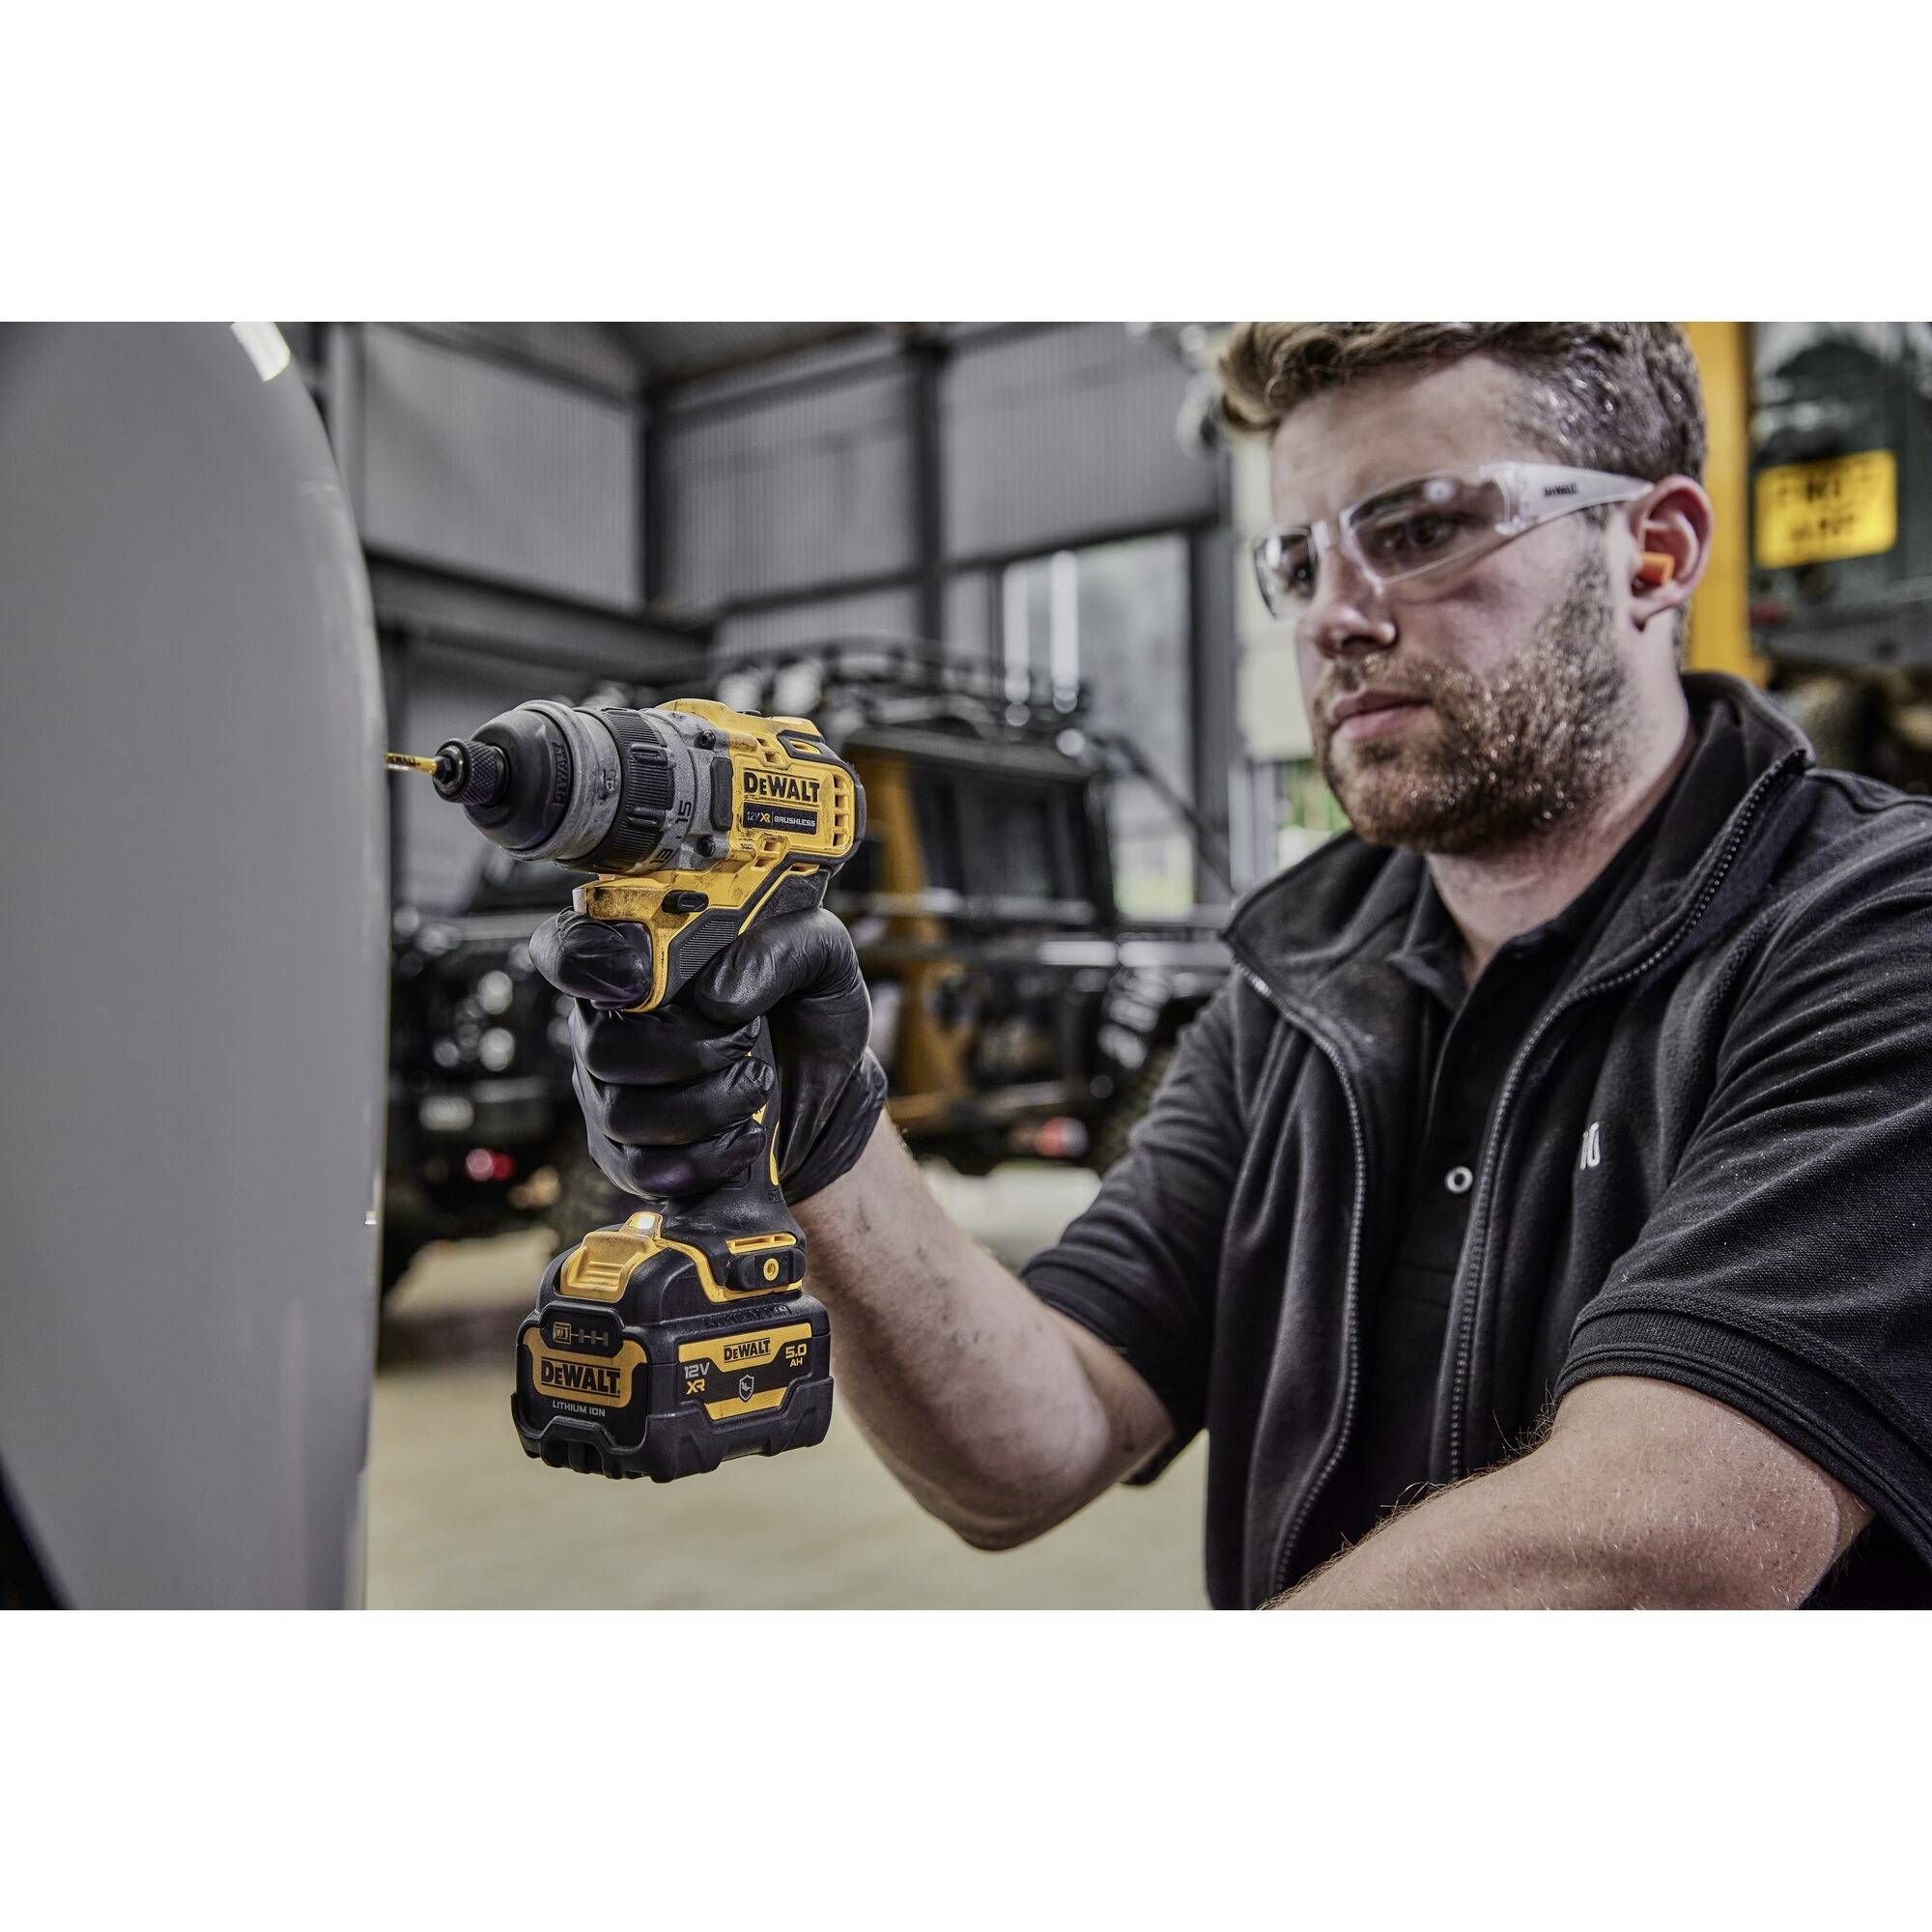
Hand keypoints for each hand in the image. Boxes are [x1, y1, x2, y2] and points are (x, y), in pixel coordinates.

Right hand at [530, 908, 887, 1202]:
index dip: (590, 963)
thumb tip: (718, 998)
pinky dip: (704, 1159)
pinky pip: (643, 1170)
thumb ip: (779, 951)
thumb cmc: (810, 1012)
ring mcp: (612, 1093)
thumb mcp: (821, 958)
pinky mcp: (631, 1155)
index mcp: (641, 959)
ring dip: (704, 1108)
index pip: (571, 950)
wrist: (832, 1089)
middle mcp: (611, 1025)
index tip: (643, 982)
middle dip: (684, 1054)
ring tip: (756, 1089)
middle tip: (746, 1046)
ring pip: (621, 1115)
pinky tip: (746, 1136)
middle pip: (600, 1048)